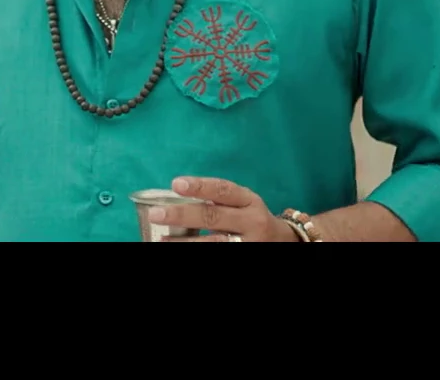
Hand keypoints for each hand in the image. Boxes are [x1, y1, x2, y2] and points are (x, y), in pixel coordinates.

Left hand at [149, 176, 298, 241]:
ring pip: (214, 243)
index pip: (223, 190)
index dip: (200, 187)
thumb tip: (173, 200)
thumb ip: (216, 200)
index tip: (176, 184)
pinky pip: (218, 254)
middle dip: (182, 215)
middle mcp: (251, 221)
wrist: (283, 241)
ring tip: (161, 240)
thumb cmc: (250, 218)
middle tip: (156, 213)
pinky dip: (197, 251)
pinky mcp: (244, 255)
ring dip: (184, 242)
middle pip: (213, 217)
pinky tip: (176, 251)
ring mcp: (249, 243)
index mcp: (248, 200)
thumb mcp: (242, 203)